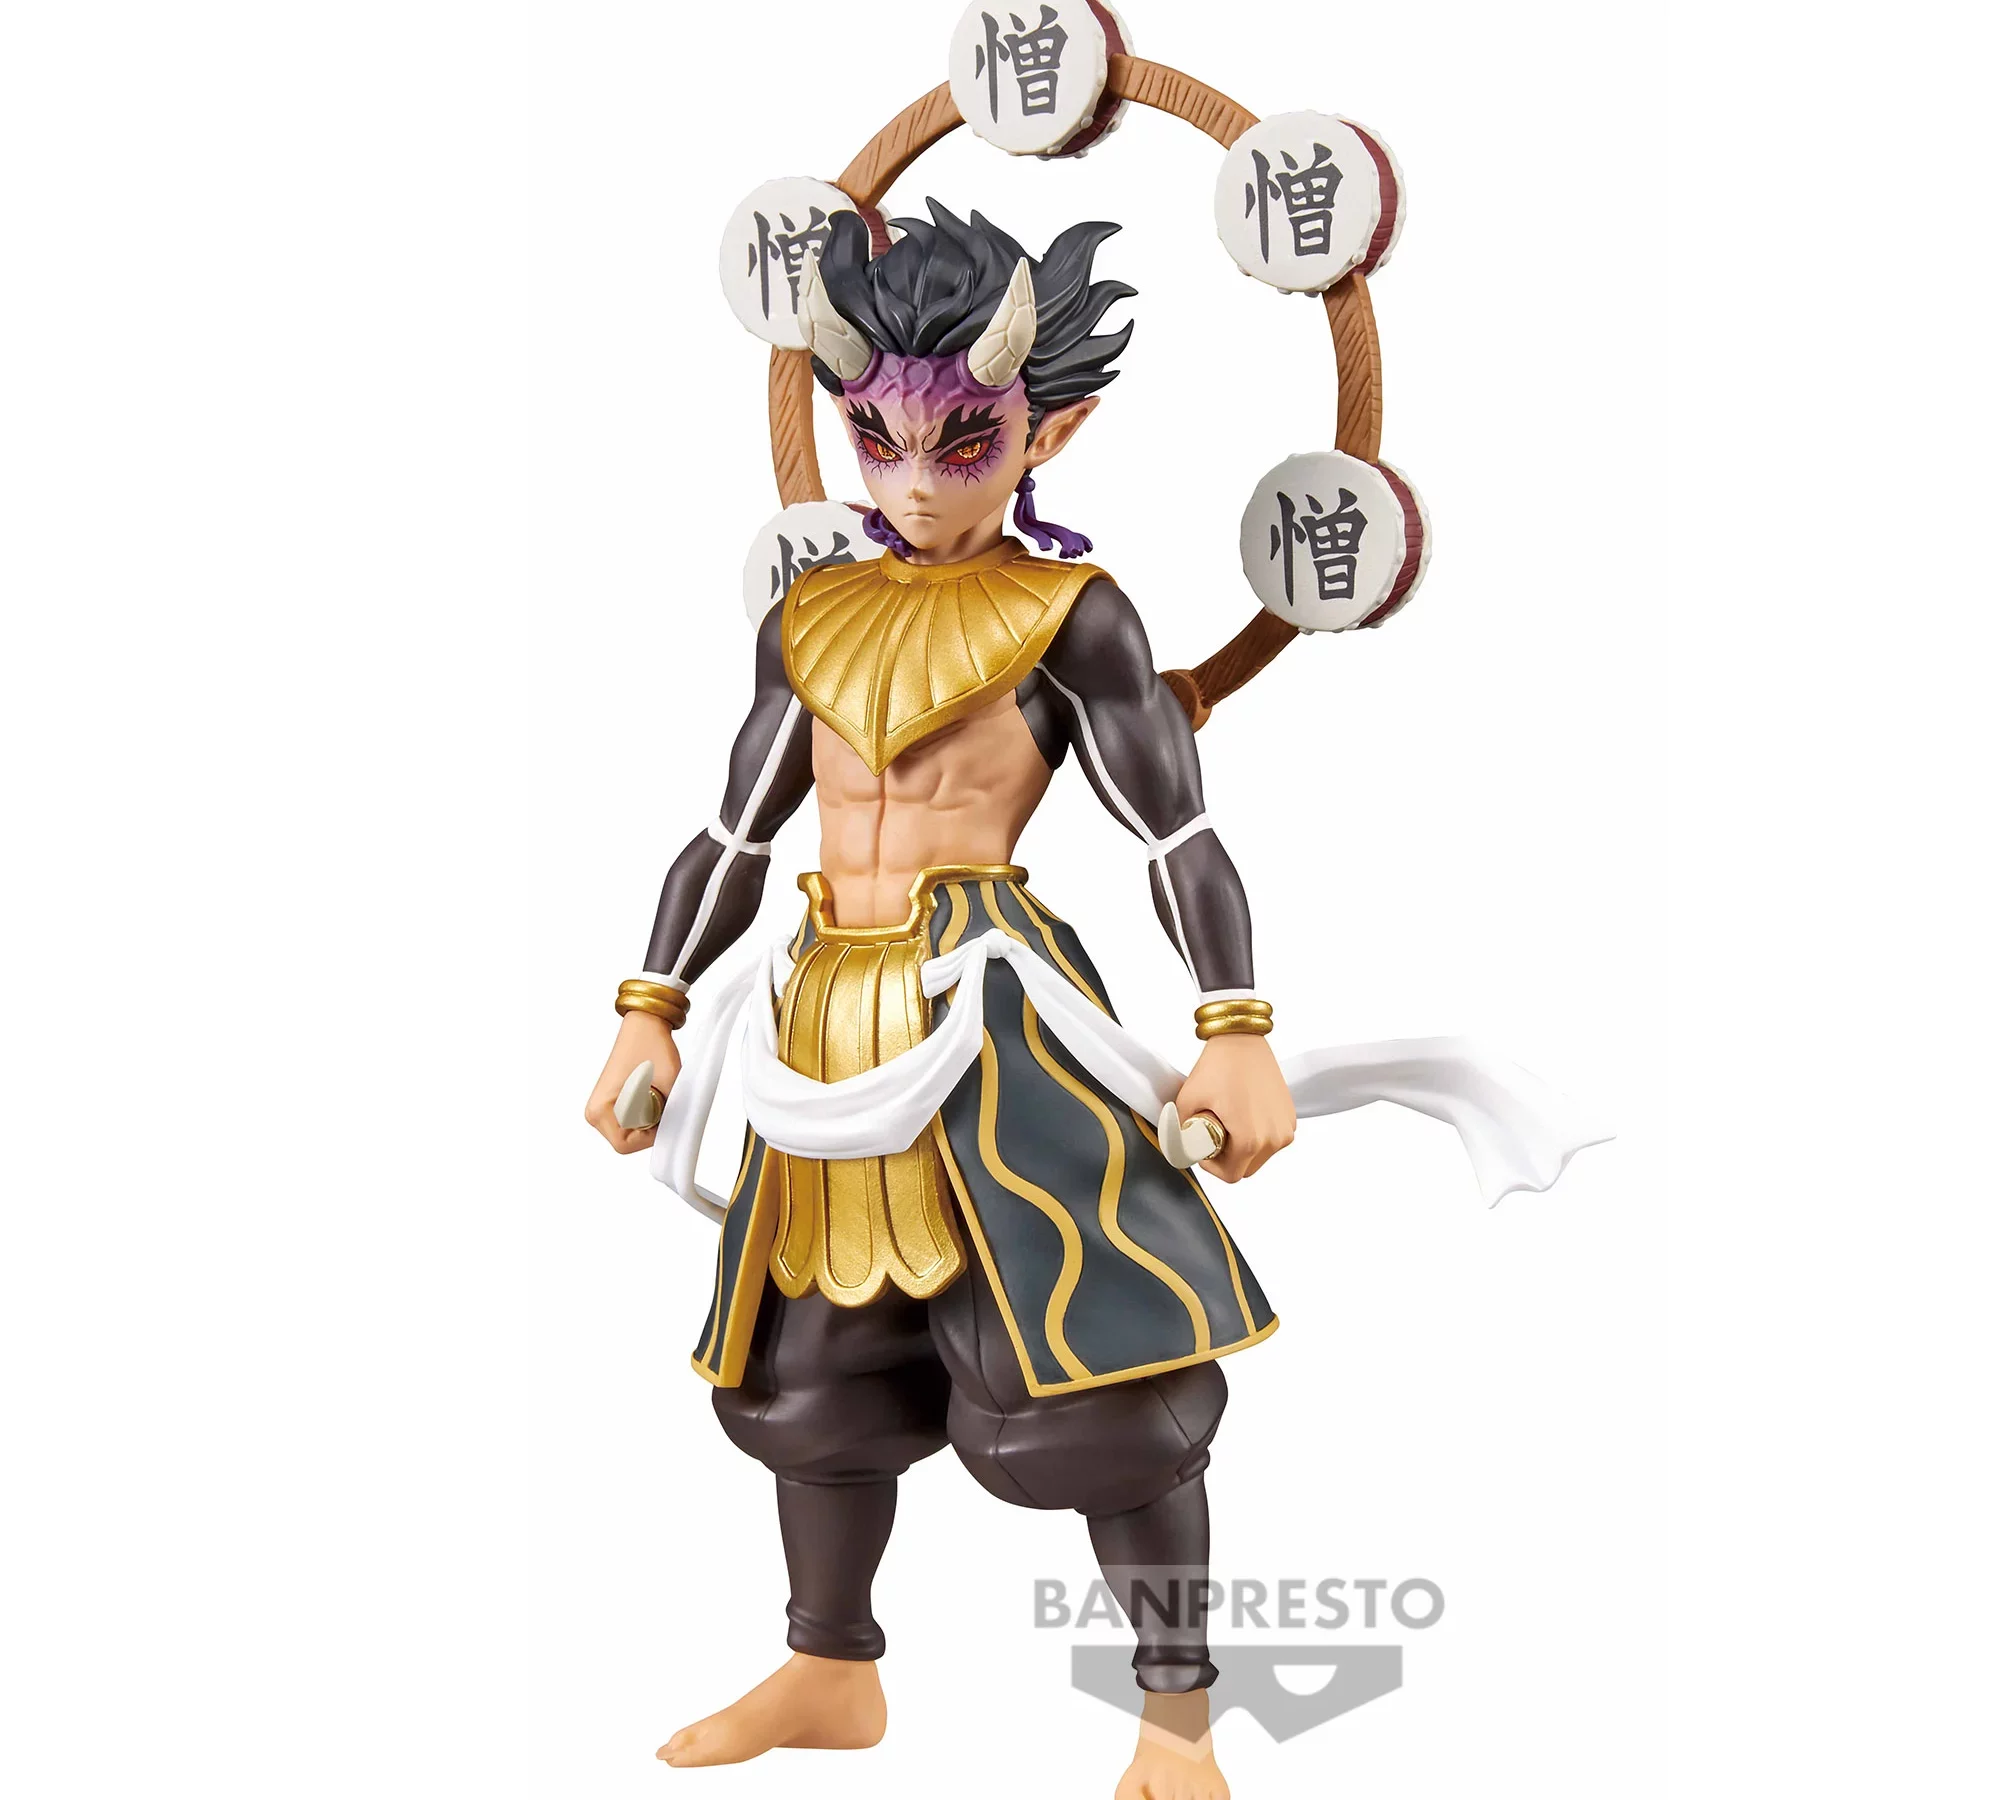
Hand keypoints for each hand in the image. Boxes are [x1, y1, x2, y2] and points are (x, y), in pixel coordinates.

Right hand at [584, 1009, 681, 1153]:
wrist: (645, 1025)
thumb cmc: (653, 1049)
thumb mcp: (667, 1088)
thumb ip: (666, 1116)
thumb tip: (669, 1134)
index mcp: (600, 1110)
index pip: (625, 1145)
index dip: (649, 1136)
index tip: (662, 1115)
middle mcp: (594, 1113)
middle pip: (626, 1142)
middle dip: (648, 1129)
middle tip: (661, 1102)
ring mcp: (600, 1109)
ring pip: (629, 1133)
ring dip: (646, 1121)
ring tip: (655, 1094)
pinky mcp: (609, 1105)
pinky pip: (628, 1122)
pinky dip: (643, 1115)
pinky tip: (649, 1094)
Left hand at [1171, 1033, 1294, 1183]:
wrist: (1241, 1039)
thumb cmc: (1216, 1067)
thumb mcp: (1186, 1103)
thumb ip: (1180, 1135)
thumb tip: (1179, 1152)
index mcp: (1251, 1140)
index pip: (1230, 1175)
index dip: (1212, 1166)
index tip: (1203, 1147)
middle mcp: (1274, 1138)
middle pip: (1246, 1168)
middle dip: (1227, 1158)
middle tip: (1213, 1133)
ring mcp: (1286, 1127)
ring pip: (1260, 1156)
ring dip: (1243, 1147)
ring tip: (1228, 1120)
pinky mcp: (1290, 1116)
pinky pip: (1271, 1139)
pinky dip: (1257, 1134)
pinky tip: (1242, 1113)